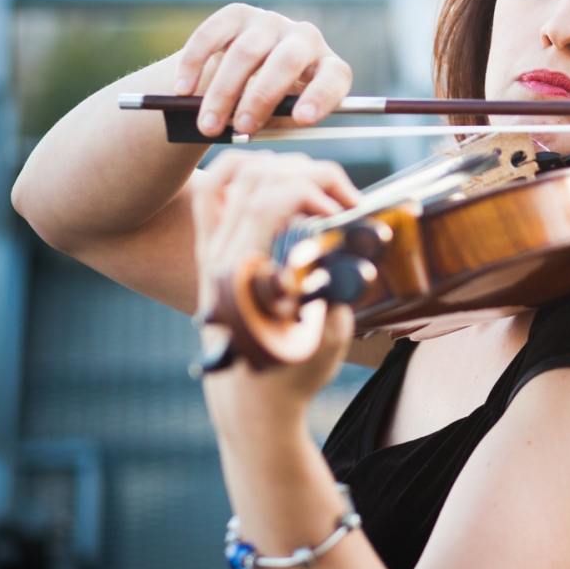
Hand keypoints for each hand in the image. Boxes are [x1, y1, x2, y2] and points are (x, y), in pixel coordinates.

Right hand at [174, 4, 352, 136]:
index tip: (302, 119)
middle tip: (240, 127)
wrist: (246, 76)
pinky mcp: (238, 14)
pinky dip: (195, 63)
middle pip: (285, 62)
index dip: (320, 96)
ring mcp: (272, 22)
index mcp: (327, 66)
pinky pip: (212, 34)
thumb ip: (272, 122)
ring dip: (223, 92)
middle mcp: (305, 38)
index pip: (334, 76)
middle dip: (260, 98)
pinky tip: (183, 89)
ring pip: (246, 53)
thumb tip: (244, 127)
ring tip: (208, 124)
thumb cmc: (272, 105)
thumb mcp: (282, 118)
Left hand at [194, 151, 360, 423]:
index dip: (312, 189)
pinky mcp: (213, 251)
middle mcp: (219, 257)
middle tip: (343, 198)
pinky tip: (282, 181)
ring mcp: (211, 251)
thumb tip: (357, 250)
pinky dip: (248, 171)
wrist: (250, 400)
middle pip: (254, 178)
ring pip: (233, 175)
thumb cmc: (291, 373)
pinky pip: (217, 192)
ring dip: (283, 167)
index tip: (346, 208)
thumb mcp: (324, 338)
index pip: (266, 202)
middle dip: (308, 173)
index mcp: (241, 277)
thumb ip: (337, 291)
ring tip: (319, 189)